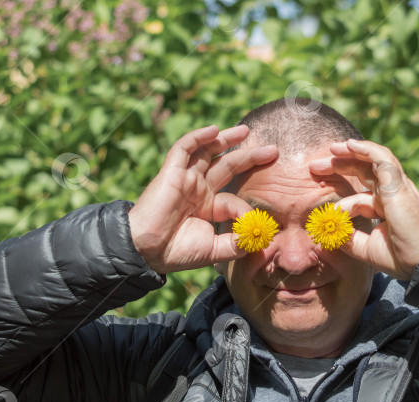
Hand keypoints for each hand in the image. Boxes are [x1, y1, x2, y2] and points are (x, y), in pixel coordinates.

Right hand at [128, 125, 277, 273]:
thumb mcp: (213, 250)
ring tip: (245, 130)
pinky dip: (198, 137)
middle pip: (227, 166)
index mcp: (207, 207)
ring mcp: (185, 179)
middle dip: (249, 157)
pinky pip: (184, 149)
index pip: (233, 199)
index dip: (245, 210)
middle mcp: (198, 190)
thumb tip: (259, 236)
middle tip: (272, 150)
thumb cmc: (176, 253)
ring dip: (226, 139)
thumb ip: (236, 243)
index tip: (254, 223)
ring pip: (207, 152)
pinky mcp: (171, 173)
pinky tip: (214, 130)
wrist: (145, 251)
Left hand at [309, 139, 418, 280]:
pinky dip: (366, 149)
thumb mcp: (367, 249)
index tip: (317, 192)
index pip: (359, 191)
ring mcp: (396, 187)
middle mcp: (391, 193)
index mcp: (385, 208)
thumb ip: (348, 239)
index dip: (339, 190)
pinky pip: (382, 158)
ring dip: (350, 152)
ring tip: (330, 149)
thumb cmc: (402, 258)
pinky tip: (348, 146)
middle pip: (363, 171)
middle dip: (338, 165)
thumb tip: (328, 230)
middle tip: (314, 167)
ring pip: (372, 160)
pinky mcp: (398, 185)